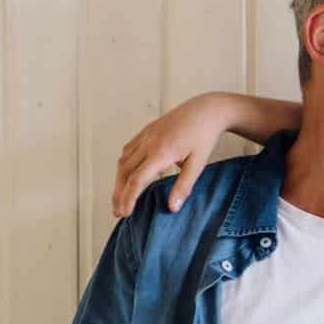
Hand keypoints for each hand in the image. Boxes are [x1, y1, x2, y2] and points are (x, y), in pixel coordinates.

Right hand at [111, 93, 222, 217]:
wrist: (206, 110)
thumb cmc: (204, 136)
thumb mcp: (198, 164)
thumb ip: (183, 186)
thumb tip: (172, 208)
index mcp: (162, 152)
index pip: (137, 179)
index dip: (129, 198)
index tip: (125, 213)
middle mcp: (149, 142)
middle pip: (125, 172)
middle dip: (119, 193)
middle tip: (118, 211)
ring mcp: (146, 135)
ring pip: (123, 160)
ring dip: (119, 181)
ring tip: (120, 197)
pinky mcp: (146, 131)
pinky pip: (128, 150)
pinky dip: (124, 165)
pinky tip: (126, 176)